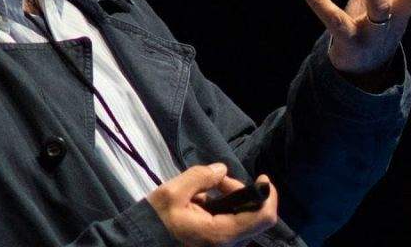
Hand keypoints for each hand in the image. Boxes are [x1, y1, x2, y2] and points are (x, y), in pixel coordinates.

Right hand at [146, 163, 277, 246]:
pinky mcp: (216, 243)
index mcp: (220, 233)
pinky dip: (222, 208)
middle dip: (239, 191)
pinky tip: (201, 203)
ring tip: (203, 191)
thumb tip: (222, 170)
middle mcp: (227, 244)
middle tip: (216, 180)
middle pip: (253, 214)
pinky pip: (230, 223)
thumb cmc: (156, 221)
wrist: (142, 243)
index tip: (261, 178)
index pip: (263, 217)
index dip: (268, 196)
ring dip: (229, 199)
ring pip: (241, 218)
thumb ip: (200, 177)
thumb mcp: (172, 193)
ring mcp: (223, 245)